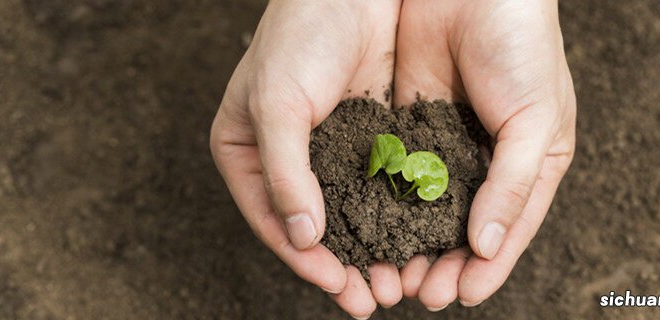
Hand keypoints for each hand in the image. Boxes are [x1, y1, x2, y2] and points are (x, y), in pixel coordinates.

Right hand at [209, 1, 402, 317]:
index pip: (273, 219)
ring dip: (371, 248)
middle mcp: (285, 157)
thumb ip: (285, 174)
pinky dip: (392, 215)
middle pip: (312, 225)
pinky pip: (378, 185)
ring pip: (349, 211)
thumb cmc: (298, 36)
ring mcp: (327, 149)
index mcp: (246, 152)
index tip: (338, 288)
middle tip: (373, 301)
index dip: (304, 259)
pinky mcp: (366, 136)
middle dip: (343, 265)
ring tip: (396, 283)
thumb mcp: (277, 105)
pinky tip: (413, 239)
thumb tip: (303, 236)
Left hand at [392, 0, 575, 308]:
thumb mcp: (536, 121)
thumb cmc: (524, 48)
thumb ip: (513, 184)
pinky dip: (388, 205)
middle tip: (419, 294)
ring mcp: (447, 145)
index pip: (508, 229)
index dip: (487, 266)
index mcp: (530, 164)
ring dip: (411, 243)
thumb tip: (488, 245)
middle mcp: (488, 162)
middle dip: (443, 263)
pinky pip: (399, 174)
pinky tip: (371, 228)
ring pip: (427, 209)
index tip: (459, 295)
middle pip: (464, 228)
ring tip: (392, 275)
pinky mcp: (411, 125)